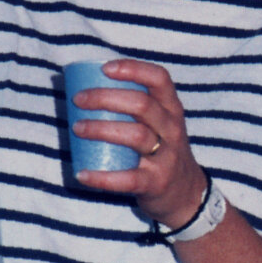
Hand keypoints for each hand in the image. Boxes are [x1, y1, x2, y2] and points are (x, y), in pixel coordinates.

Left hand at [71, 58, 208, 230]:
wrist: (185, 193)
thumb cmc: (161, 149)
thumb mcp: (160, 124)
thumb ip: (135, 108)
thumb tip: (86, 89)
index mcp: (171, 108)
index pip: (159, 79)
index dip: (133, 69)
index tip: (105, 69)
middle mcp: (172, 129)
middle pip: (142, 105)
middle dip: (106, 98)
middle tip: (79, 100)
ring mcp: (166, 156)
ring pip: (136, 136)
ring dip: (101, 129)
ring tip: (77, 127)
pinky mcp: (156, 182)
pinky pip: (128, 179)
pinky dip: (102, 177)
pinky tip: (82, 173)